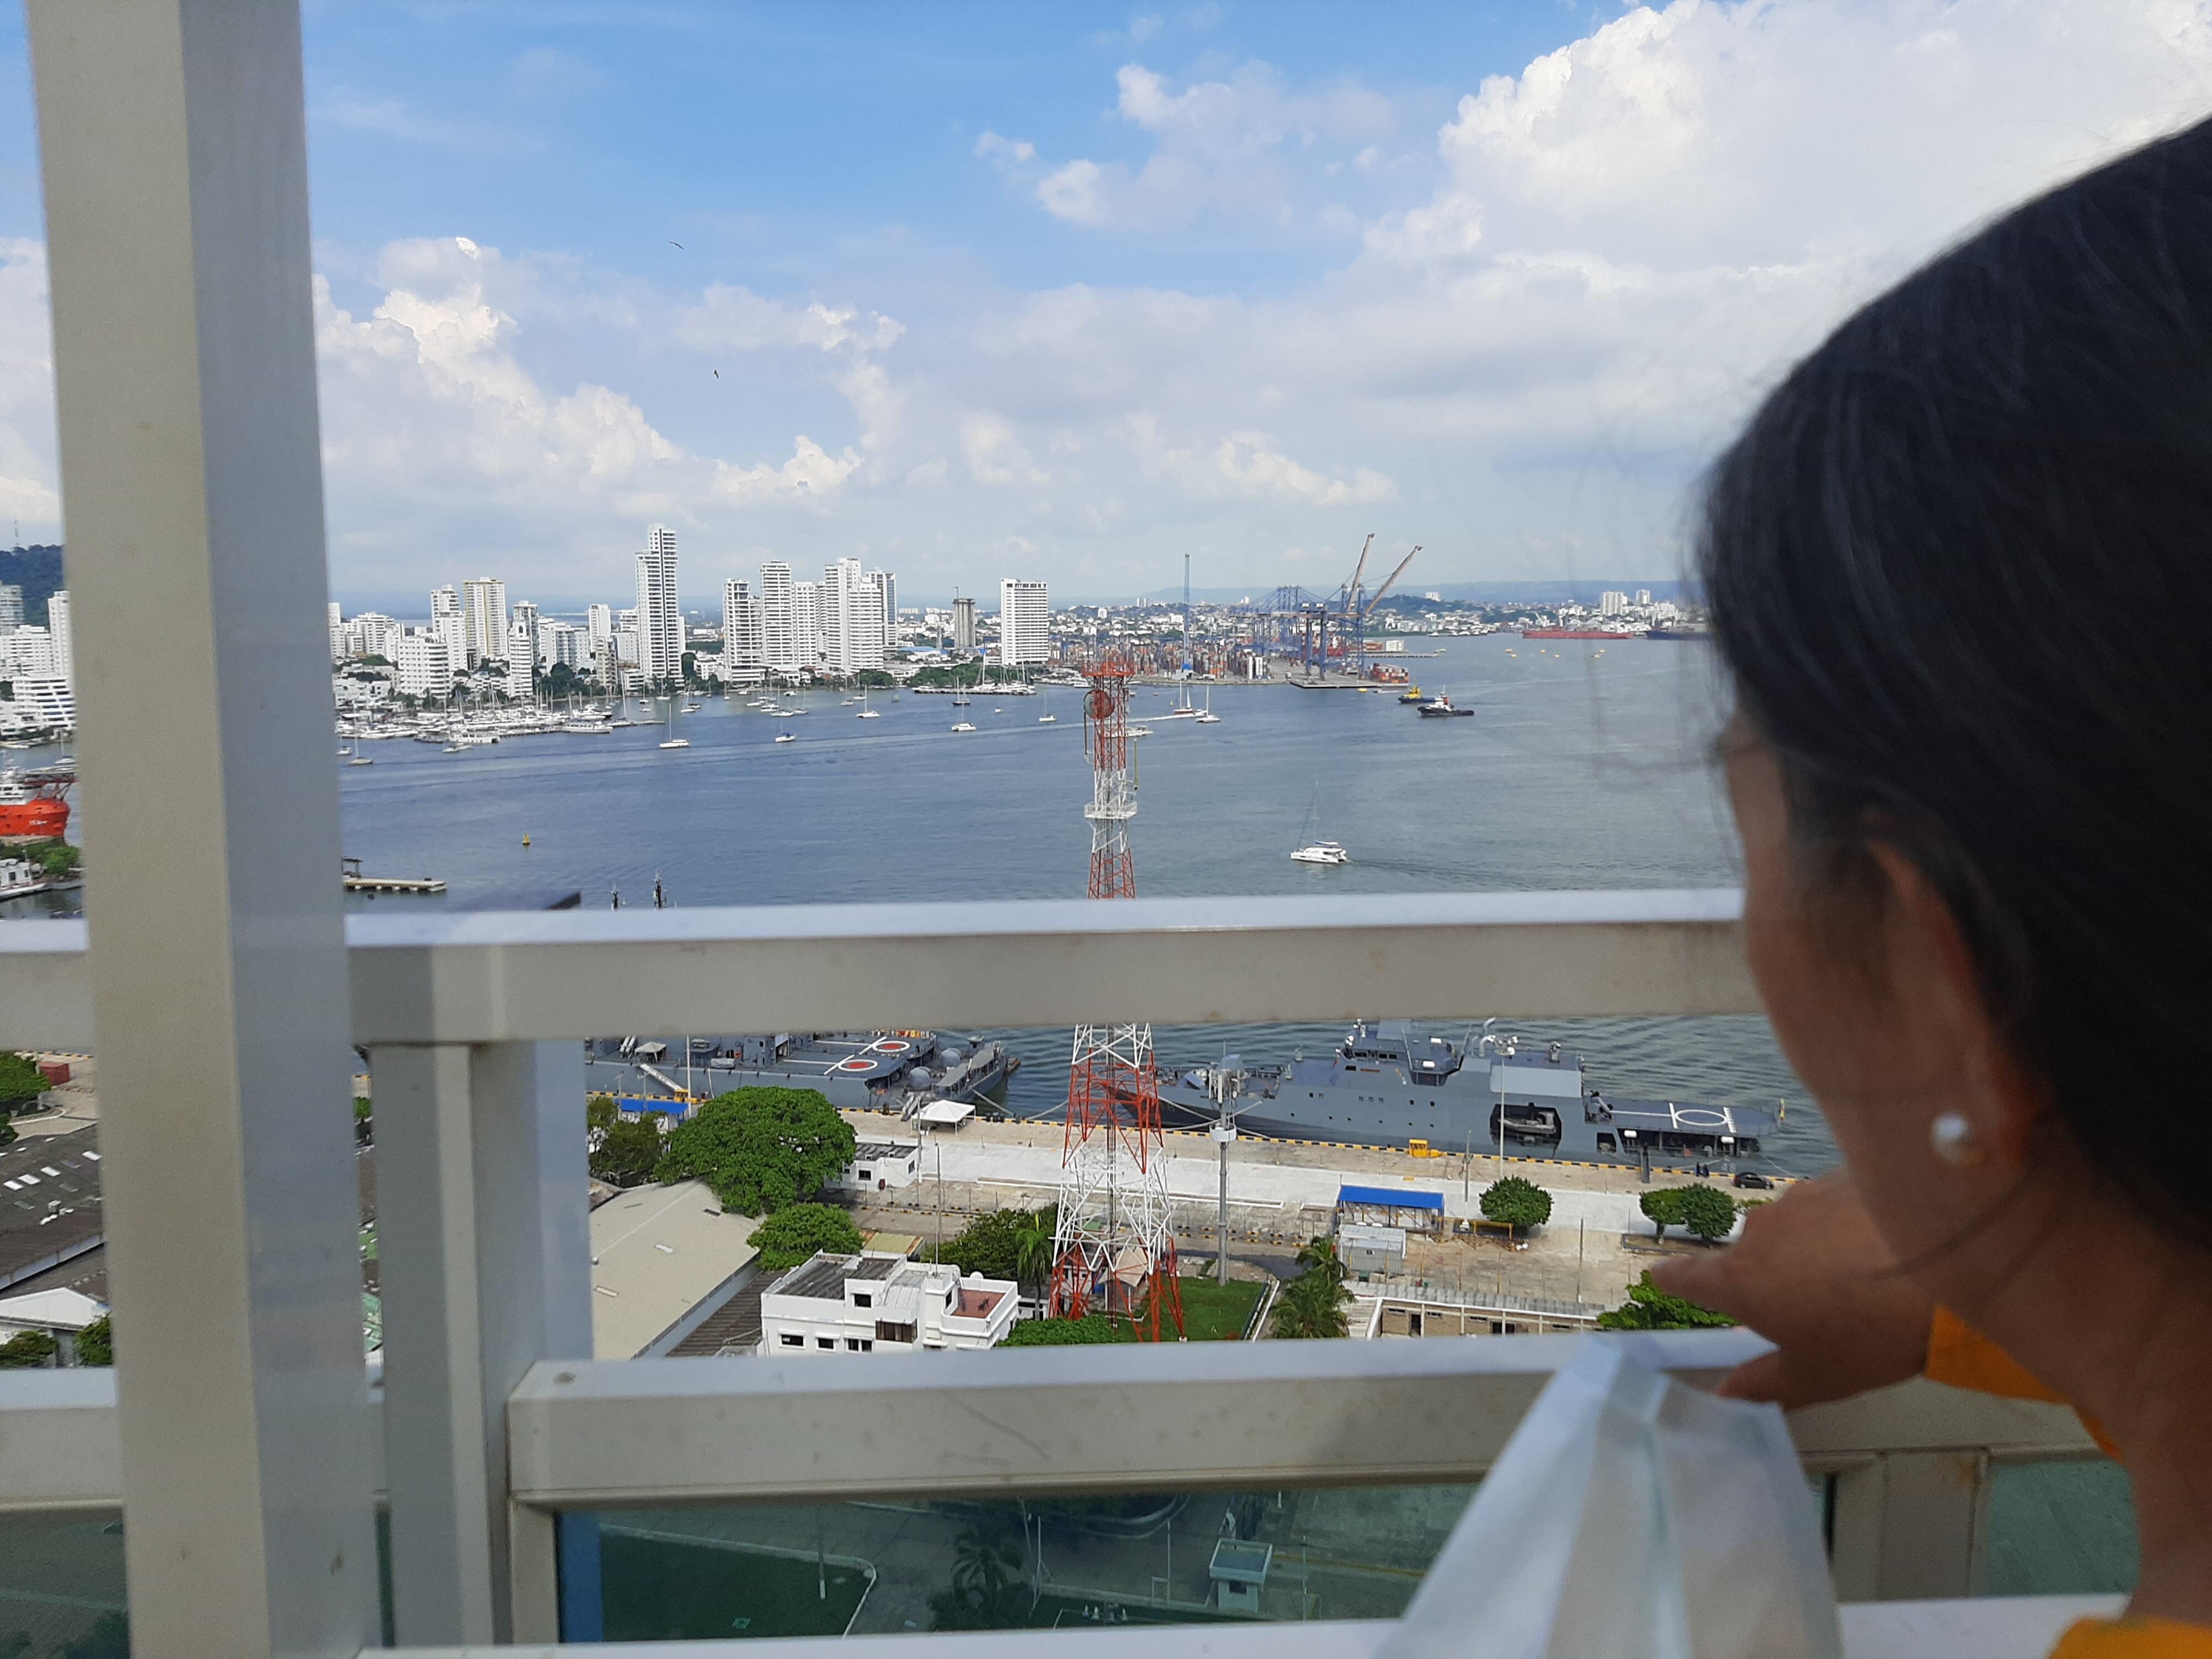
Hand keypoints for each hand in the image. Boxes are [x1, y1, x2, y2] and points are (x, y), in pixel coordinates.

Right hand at [1651, 1172, 1934, 1407]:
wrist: (1945, 1267)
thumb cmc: (1869, 1335)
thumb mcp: (1816, 1377)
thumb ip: (1762, 1385)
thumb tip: (1724, 1395)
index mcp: (1740, 1280)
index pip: (1688, 1276)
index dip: (1675, 1279)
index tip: (1663, 1276)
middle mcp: (1759, 1231)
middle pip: (1751, 1255)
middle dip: (1770, 1275)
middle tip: (1809, 1304)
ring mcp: (1802, 1199)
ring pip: (1795, 1227)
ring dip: (1811, 1247)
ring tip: (1858, 1276)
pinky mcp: (1844, 1178)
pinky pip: (1834, 1205)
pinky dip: (1847, 1223)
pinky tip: (1883, 1245)